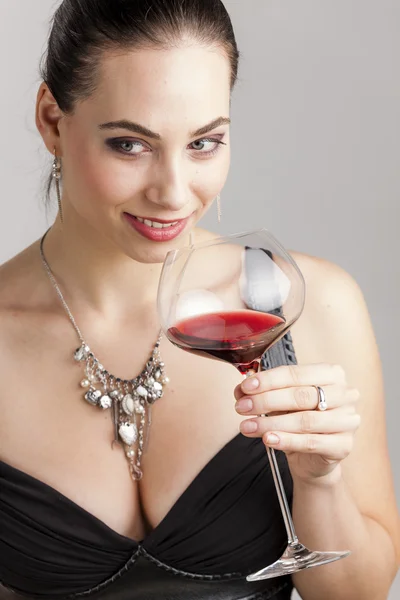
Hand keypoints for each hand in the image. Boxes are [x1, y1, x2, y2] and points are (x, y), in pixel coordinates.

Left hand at [234, 364, 360, 483]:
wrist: (314, 457)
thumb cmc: (299, 419)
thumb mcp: (281, 402)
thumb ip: (264, 393)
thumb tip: (241, 390)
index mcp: (331, 374)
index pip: (296, 373)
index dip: (268, 380)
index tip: (245, 387)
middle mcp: (345, 394)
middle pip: (301, 395)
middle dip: (266, 401)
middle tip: (242, 407)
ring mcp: (348, 420)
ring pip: (305, 420)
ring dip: (271, 423)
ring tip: (247, 426)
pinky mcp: (344, 446)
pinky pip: (311, 442)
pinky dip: (286, 440)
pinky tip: (268, 439)